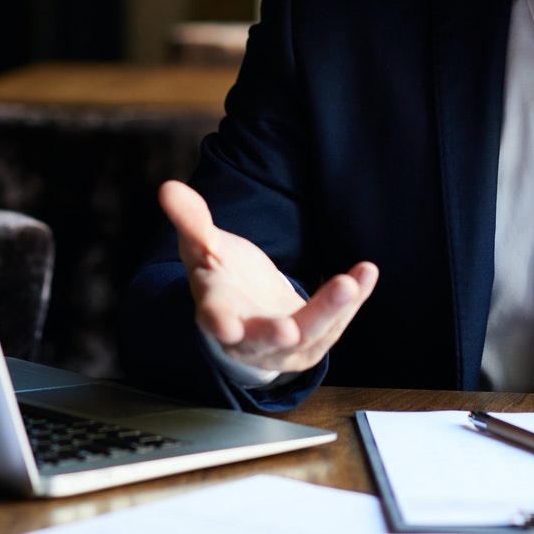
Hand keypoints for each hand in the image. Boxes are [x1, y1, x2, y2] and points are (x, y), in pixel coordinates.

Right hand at [158, 179, 378, 376]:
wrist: (247, 311)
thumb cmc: (222, 276)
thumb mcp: (203, 246)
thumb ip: (191, 220)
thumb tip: (168, 187)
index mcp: (217, 311)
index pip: (215, 319)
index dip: (219, 322)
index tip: (224, 326)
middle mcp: (250, 337)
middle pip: (265, 338)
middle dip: (277, 334)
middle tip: (290, 328)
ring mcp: (284, 345)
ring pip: (310, 334)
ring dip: (330, 311)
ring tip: (350, 284)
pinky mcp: (315, 341)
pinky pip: (337, 322)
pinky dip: (354, 300)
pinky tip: (366, 273)